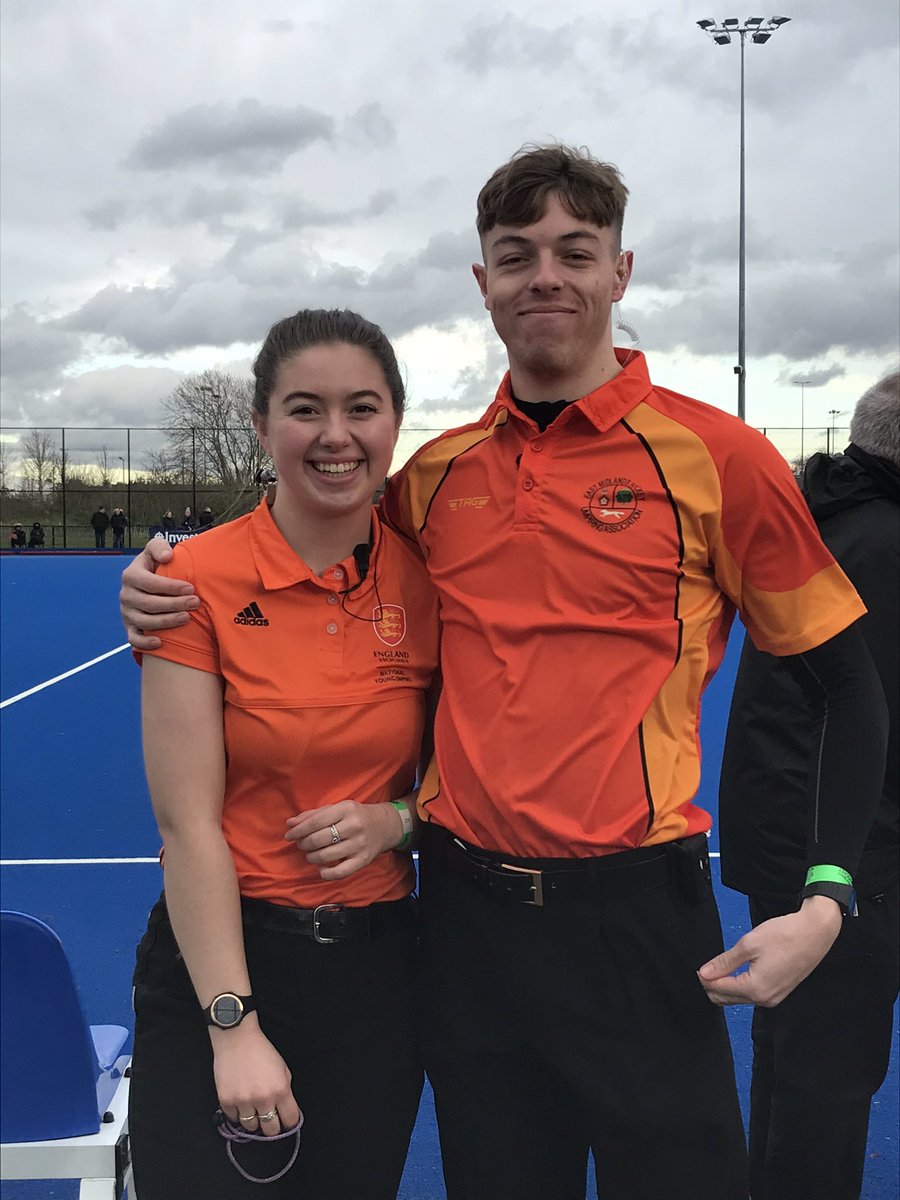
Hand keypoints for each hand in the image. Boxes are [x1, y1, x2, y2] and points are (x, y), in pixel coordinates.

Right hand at [120, 539, 198, 649]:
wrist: (147, 583)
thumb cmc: (156, 565)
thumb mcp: (155, 550)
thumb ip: (159, 547)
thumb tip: (168, 556)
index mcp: (131, 575)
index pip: (150, 583)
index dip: (171, 587)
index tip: (190, 588)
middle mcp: (126, 595)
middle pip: (149, 604)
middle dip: (174, 604)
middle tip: (195, 603)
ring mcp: (127, 613)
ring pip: (145, 622)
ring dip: (167, 622)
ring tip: (187, 617)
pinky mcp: (130, 627)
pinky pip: (134, 639)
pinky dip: (145, 643)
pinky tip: (161, 643)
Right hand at [212, 1020, 301, 1134]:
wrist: (237, 1039)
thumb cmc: (261, 1051)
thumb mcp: (282, 1069)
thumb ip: (285, 1091)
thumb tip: (285, 1111)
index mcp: (280, 1090)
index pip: (290, 1120)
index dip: (289, 1123)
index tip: (285, 1122)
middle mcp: (263, 1099)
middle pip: (271, 1130)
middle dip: (272, 1127)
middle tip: (269, 1119)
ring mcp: (243, 1102)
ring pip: (251, 1128)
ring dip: (253, 1121)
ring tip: (253, 1108)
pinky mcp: (226, 1102)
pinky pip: (234, 1119)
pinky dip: (238, 1114)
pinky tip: (240, 1102)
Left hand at [285, 799, 404, 880]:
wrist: (385, 825)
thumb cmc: (355, 816)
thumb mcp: (337, 809)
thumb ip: (313, 815)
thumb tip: (290, 824)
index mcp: (346, 809)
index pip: (315, 822)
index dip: (298, 830)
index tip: (289, 835)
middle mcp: (354, 826)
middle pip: (319, 839)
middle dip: (304, 844)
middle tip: (301, 844)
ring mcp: (359, 844)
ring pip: (326, 856)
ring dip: (312, 857)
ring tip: (310, 854)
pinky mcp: (363, 860)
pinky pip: (341, 872)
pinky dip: (327, 874)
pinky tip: (321, 869)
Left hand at [698, 894, 841, 1006]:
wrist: (815, 933)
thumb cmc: (784, 935)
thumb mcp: (748, 945)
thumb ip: (725, 962)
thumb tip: (704, 973)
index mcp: (755, 989)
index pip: (719, 990)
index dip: (705, 979)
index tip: (698, 967)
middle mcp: (765, 1000)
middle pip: (728, 999)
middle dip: (713, 985)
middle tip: (706, 967)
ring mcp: (774, 998)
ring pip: (740, 998)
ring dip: (726, 987)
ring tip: (719, 968)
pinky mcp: (780, 992)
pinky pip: (753, 995)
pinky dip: (740, 986)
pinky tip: (736, 972)